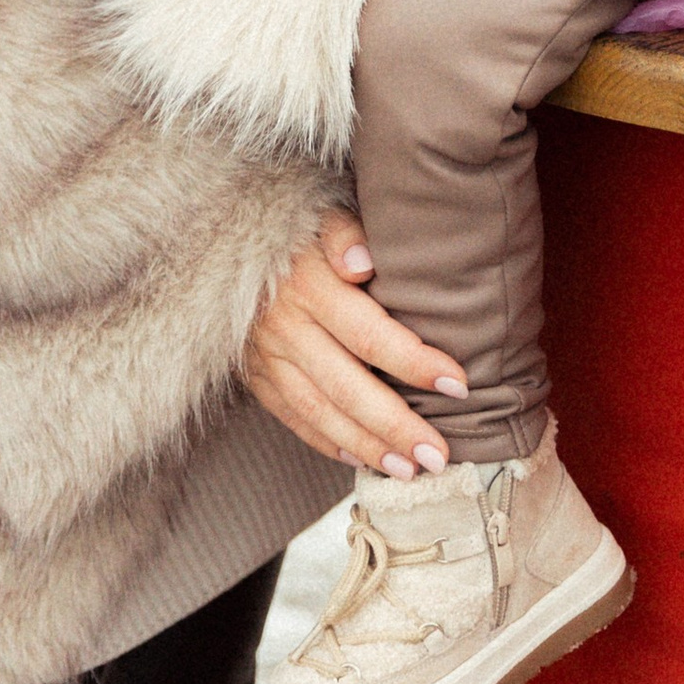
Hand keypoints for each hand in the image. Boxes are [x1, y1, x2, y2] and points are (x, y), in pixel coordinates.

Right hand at [243, 207, 469, 478]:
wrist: (224, 240)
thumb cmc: (294, 225)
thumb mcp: (319, 212)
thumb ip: (344, 234)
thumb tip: (365, 263)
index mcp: (307, 284)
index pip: (368, 334)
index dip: (414, 362)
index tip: (458, 385)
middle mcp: (284, 327)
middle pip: (346, 387)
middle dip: (396, 425)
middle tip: (439, 455)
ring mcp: (265, 357)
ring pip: (320, 412)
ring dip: (367, 446)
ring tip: (410, 471)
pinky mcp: (254, 376)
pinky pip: (292, 418)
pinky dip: (328, 442)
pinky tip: (362, 458)